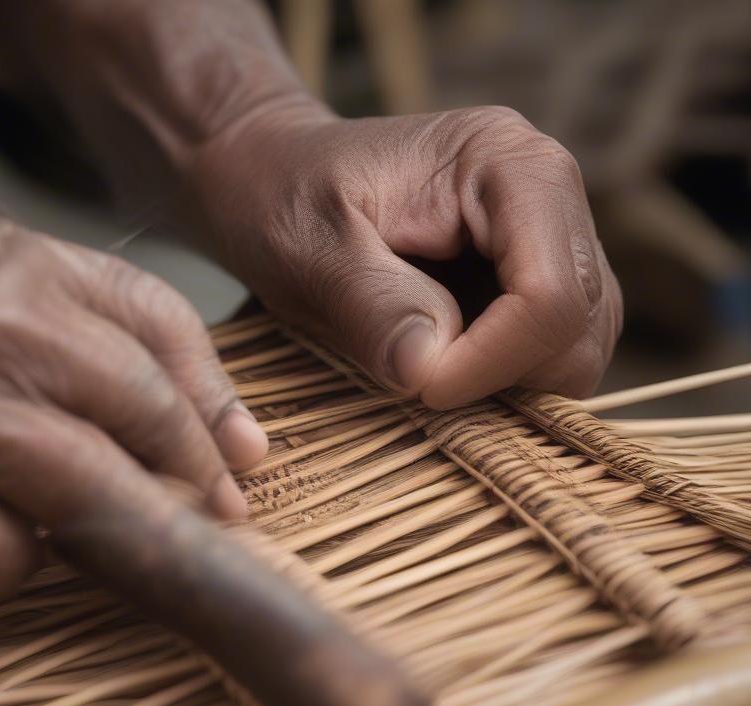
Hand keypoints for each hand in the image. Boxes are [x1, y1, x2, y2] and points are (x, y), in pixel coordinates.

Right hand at [0, 172, 266, 604]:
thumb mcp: (2, 258)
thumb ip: (133, 331)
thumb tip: (244, 445)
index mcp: (5, 287)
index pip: (151, 383)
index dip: (201, 445)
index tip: (224, 480)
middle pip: (109, 479)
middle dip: (158, 515)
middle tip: (175, 527)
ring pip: (20, 562)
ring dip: (32, 548)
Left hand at [186, 103, 622, 408]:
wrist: (277, 178)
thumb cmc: (283, 196)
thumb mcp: (309, 246)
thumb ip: (372, 303)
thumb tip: (429, 371)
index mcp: (507, 164)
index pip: (550, 294)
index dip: (492, 362)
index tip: (419, 387)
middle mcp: (548, 194)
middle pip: (581, 327)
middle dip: (505, 378)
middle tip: (419, 384)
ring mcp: (547, 239)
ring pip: (577, 348)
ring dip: (509, 385)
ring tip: (429, 375)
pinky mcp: (530, 279)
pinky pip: (551, 352)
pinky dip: (504, 381)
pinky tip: (444, 371)